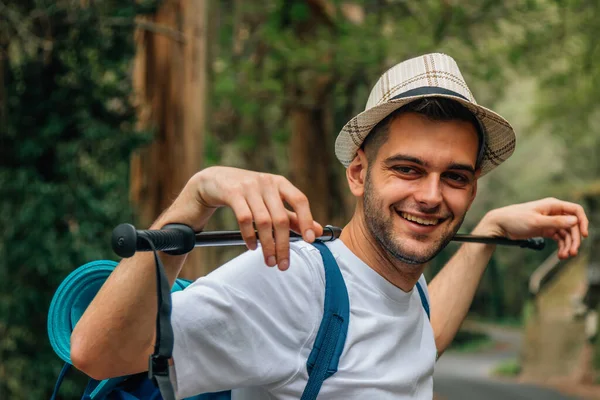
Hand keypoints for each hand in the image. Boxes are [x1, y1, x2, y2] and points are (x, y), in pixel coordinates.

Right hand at [170, 167, 322, 270]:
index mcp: (280, 183)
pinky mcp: (232, 193)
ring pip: (263, 221)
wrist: (215, 180)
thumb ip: (293, 217)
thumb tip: (318, 232)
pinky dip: (249, 236)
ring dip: (267, 245)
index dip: (306, 220)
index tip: (311, 240)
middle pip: (280, 217)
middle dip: (284, 244)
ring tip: (269, 260)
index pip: (299, 200)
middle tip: (283, 264)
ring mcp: (249, 187)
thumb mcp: (271, 202)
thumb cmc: (249, 194)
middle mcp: (267, 183)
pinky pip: (244, 219)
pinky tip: (252, 247)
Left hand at [476, 197, 588, 258]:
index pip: (576, 210)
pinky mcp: (545, 230)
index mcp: (553, 205)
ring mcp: (550, 222)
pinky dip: (561, 246)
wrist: (499, 225)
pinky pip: (558, 238)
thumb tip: (575, 221)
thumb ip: (555, 222)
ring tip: (565, 256)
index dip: (583, 222)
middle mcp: (553, 213)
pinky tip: (560, 255)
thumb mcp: (536, 221)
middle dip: (575, 239)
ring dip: (568, 245)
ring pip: (566, 234)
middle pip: (573, 226)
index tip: (584, 235)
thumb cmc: (515, 219)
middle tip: (573, 252)